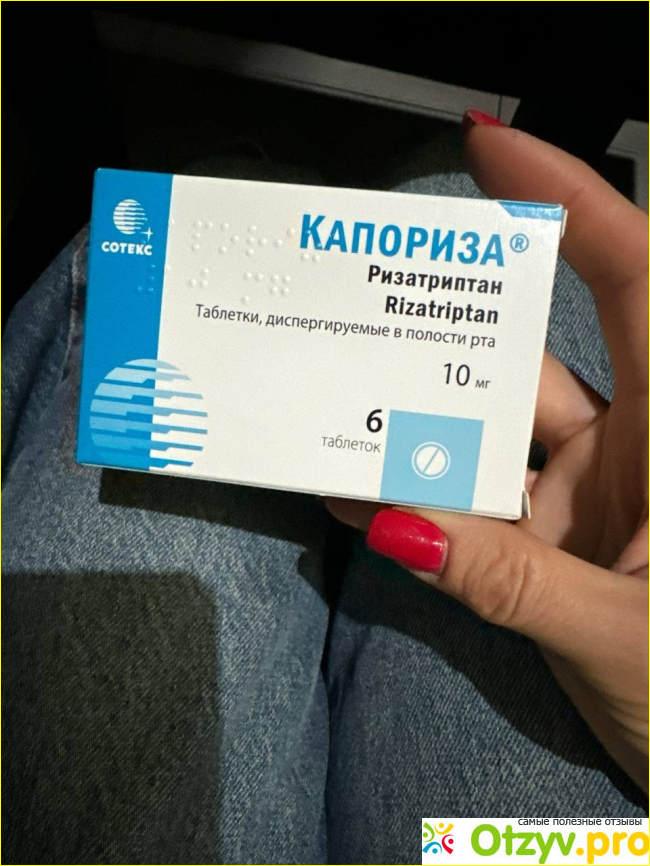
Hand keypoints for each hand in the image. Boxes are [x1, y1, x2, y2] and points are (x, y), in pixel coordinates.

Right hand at [326, 113, 648, 791]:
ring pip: (488, 438)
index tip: (489, 147)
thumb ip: (510, 580)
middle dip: (452, 326)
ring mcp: (586, 496)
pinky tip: (366, 499)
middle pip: (533, 356)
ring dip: (419, 434)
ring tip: (340, 412)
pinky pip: (475, 506)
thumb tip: (397, 526)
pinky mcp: (551, 541)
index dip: (571, 204)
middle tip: (370, 296)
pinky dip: (424, 504)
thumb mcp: (620, 638)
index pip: (636, 281)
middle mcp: (634, 448)